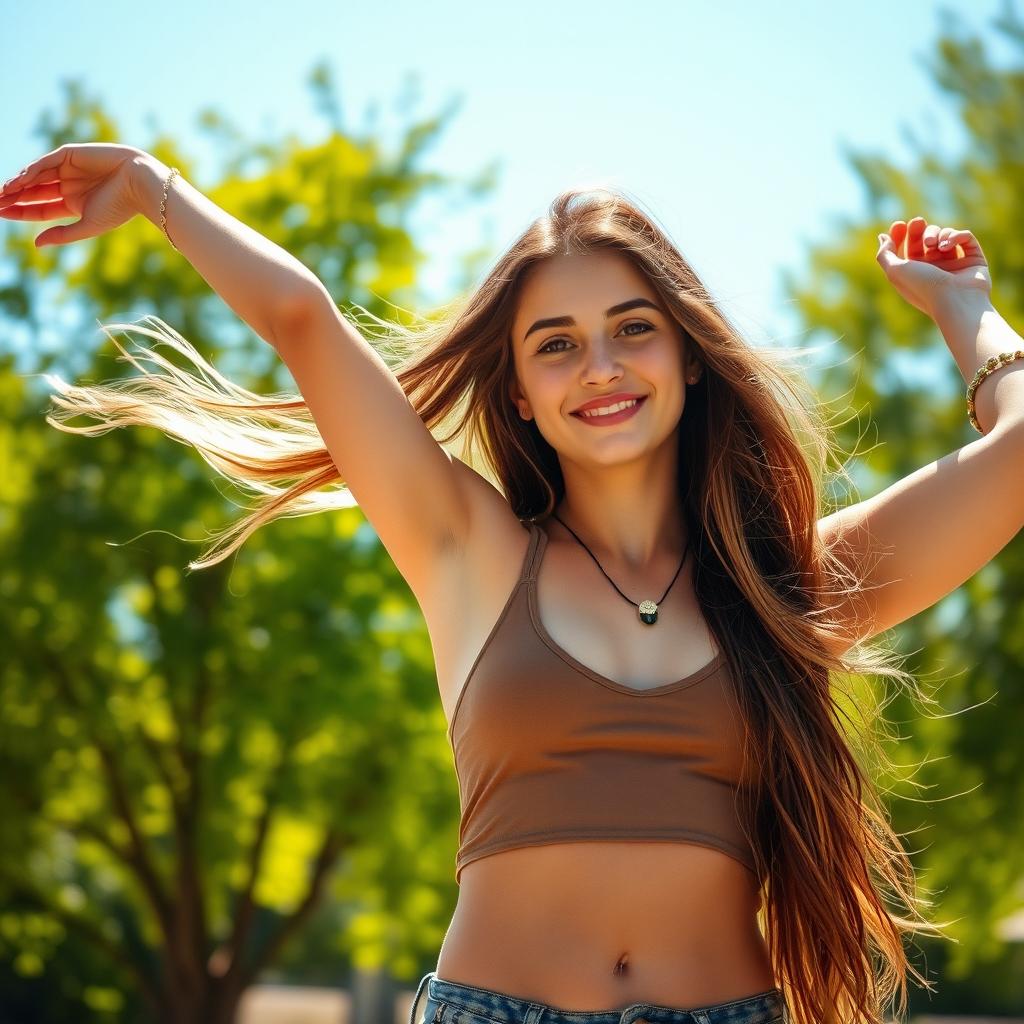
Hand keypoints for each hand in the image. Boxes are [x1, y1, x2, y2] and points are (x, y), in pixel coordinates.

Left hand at [0, 142, 145, 246]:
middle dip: (13, 197)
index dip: (19, 211)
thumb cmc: (120, 208)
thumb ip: (62, 234)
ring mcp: (68, 168)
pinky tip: (18, 181)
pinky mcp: (70, 153)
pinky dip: (31, 171)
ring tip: (1, 193)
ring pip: (35, 176)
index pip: (39, 208)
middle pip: (33, 191)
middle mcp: (68, 185)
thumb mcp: (88, 225)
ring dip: (17, 184)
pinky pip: (45, 162)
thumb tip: (36, 244)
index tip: (0, 213)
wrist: (140, 185)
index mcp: (73, 203)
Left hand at [875, 216, 990, 319]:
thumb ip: (885, 254)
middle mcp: (934, 267)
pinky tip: (948, 245)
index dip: (901, 234)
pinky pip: (965, 237)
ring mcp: (954, 262)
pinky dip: (956, 235)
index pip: (908, 247)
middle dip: (920, 229)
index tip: (899, 224)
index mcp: (915, 272)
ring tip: (935, 244)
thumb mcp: (895, 271)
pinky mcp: (973, 258)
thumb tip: (882, 236)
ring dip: (937, 233)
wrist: (955, 300)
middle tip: (917, 223)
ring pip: (945, 235)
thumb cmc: (923, 287)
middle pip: (926, 238)